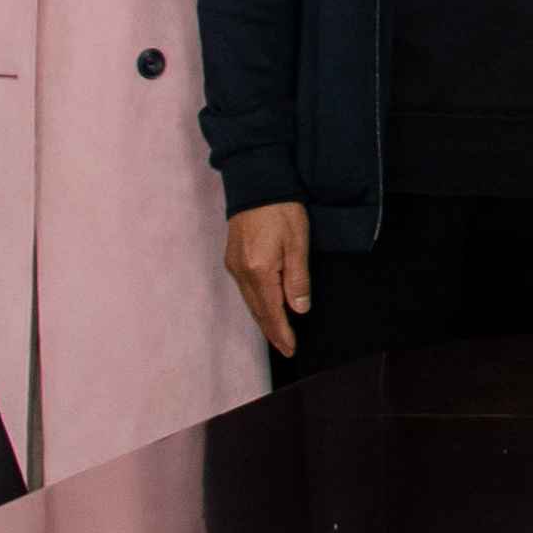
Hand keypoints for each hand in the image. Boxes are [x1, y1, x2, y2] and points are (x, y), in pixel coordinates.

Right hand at [223, 204, 310, 357]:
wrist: (258, 183)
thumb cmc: (282, 210)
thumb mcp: (298, 243)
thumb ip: (297, 279)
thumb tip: (298, 310)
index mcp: (258, 270)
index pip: (271, 311)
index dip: (281, 332)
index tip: (290, 349)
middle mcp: (241, 272)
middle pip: (257, 311)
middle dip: (272, 332)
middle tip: (286, 349)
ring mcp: (234, 265)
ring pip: (250, 302)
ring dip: (264, 320)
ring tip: (277, 335)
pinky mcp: (233, 258)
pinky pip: (246, 290)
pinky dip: (257, 304)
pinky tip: (265, 309)